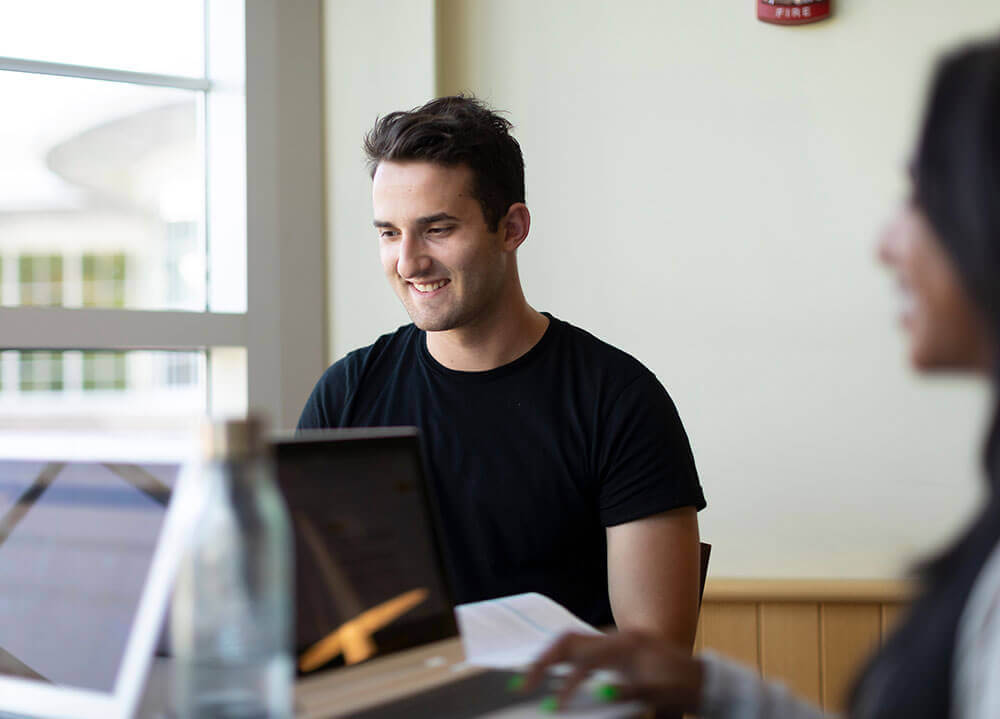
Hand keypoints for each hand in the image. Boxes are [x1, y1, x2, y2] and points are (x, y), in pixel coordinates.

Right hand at [521, 631, 703, 713]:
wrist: (696, 675)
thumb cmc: (680, 685)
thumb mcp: (660, 692)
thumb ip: (630, 693)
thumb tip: (600, 698)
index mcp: (625, 647)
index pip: (585, 662)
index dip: (568, 685)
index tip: (555, 707)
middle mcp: (613, 638)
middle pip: (567, 641)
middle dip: (542, 662)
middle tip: (522, 685)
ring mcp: (609, 641)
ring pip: (568, 642)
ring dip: (547, 659)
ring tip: (528, 679)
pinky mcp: (607, 649)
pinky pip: (575, 649)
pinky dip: (558, 660)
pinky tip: (548, 674)